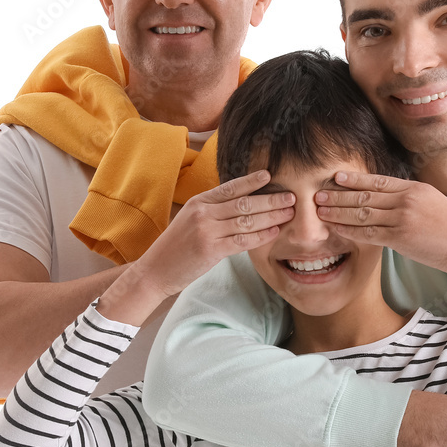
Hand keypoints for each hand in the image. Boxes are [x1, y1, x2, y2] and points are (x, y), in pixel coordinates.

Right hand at [98, 170, 293, 323]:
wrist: (155, 270)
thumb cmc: (176, 247)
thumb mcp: (191, 220)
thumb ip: (213, 211)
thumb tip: (241, 204)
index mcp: (199, 202)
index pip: (230, 187)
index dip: (251, 181)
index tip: (270, 176)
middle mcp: (203, 213)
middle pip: (244, 203)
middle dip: (270, 200)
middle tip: (291, 197)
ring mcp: (206, 231)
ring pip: (246, 220)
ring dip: (271, 216)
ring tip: (289, 213)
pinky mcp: (210, 250)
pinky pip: (242, 241)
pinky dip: (260, 236)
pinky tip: (273, 232)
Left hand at [315, 172, 446, 294]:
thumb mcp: (432, 203)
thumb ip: (409, 199)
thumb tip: (387, 200)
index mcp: (414, 188)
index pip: (378, 180)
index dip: (355, 179)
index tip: (336, 177)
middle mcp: (406, 199)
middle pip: (365, 195)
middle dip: (339, 195)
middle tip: (318, 194)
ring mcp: (403, 218)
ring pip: (362, 213)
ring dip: (338, 212)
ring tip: (320, 211)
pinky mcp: (400, 238)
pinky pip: (368, 233)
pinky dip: (350, 231)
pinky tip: (336, 230)